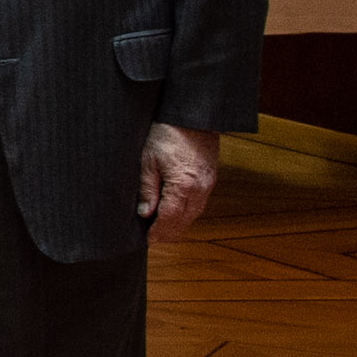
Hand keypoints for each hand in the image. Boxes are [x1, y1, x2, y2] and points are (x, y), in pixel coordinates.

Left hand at [140, 121, 220, 239]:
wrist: (192, 117)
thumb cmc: (167, 134)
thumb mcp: (148, 161)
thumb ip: (147, 190)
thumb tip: (145, 213)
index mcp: (183, 186)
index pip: (169, 218)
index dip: (158, 231)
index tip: (148, 240)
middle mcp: (200, 189)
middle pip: (184, 220)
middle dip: (169, 232)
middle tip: (153, 239)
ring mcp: (208, 184)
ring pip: (194, 214)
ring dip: (179, 224)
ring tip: (163, 230)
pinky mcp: (211, 178)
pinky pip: (200, 203)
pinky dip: (188, 213)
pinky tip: (177, 213)